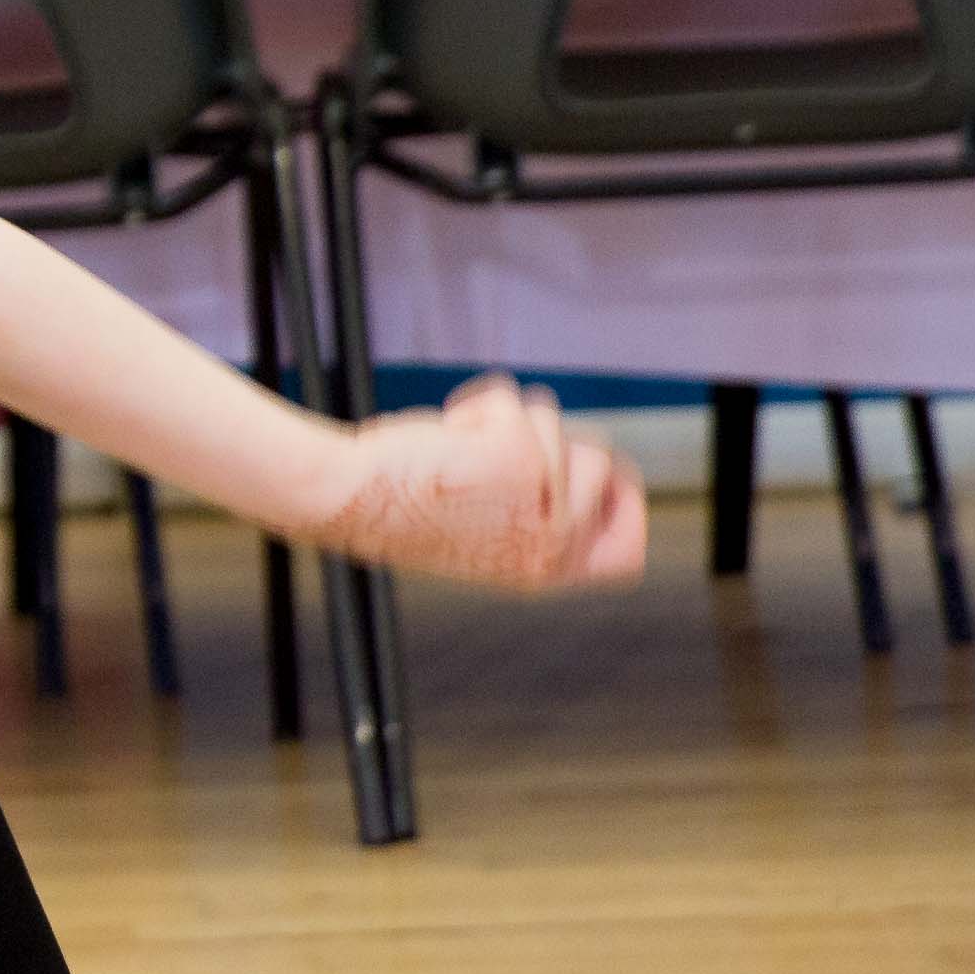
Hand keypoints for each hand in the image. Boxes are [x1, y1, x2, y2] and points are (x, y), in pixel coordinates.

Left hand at [319, 374, 645, 592]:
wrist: (349, 500)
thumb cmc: (401, 509)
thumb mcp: (482, 531)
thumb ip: (533, 514)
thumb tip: (584, 468)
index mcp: (545, 573)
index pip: (626, 554)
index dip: (623, 507)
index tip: (600, 473)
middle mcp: (554, 545)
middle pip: (600, 464)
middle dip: (548, 438)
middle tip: (494, 444)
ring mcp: (543, 501)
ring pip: (554, 422)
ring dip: (504, 418)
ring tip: (457, 444)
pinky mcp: (520, 457)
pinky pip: (514, 400)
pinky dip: (477, 401)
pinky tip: (445, 429)